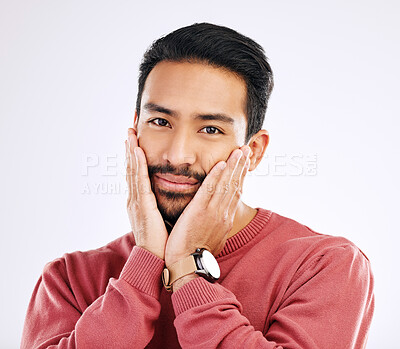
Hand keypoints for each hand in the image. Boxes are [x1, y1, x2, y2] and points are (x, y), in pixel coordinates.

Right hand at [125, 128, 167, 259]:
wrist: (155, 258)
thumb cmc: (161, 240)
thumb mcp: (159, 219)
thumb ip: (159, 206)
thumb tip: (166, 196)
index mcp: (140, 202)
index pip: (136, 175)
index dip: (134, 158)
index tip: (134, 142)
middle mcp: (135, 199)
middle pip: (131, 169)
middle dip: (129, 150)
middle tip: (129, 131)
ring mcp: (136, 202)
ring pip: (133, 171)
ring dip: (131, 152)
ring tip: (130, 134)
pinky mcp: (142, 205)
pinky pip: (140, 181)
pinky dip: (138, 165)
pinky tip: (137, 151)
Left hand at [164, 146, 250, 266]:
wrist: (187, 266)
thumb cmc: (195, 253)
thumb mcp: (213, 238)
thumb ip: (216, 225)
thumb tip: (220, 220)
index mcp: (225, 219)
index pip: (235, 193)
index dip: (240, 177)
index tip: (243, 164)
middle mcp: (223, 214)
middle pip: (235, 186)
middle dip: (241, 167)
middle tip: (246, 150)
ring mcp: (213, 212)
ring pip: (226, 185)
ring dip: (233, 166)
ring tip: (239, 151)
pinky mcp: (200, 212)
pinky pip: (210, 190)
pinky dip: (216, 176)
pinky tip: (221, 164)